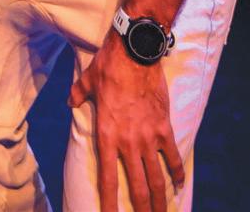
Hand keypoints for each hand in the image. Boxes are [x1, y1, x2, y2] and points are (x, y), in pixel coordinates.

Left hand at [68, 29, 184, 211]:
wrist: (135, 53)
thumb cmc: (108, 66)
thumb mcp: (86, 81)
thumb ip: (77, 95)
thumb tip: (70, 101)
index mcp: (106, 134)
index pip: (107, 179)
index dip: (110, 203)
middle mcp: (128, 142)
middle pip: (137, 187)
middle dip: (141, 210)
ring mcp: (149, 137)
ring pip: (157, 179)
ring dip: (161, 201)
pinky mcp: (165, 128)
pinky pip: (173, 157)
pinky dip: (177, 173)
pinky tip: (179, 184)